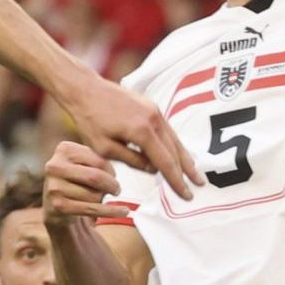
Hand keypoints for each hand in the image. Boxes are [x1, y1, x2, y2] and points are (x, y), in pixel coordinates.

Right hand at [43, 140, 120, 218]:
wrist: (55, 203)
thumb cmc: (75, 179)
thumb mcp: (83, 162)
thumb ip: (99, 159)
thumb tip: (123, 163)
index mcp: (64, 149)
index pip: (99, 160)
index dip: (111, 170)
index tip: (114, 176)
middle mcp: (55, 166)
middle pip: (95, 177)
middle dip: (112, 185)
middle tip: (116, 190)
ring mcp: (55, 186)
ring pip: (94, 195)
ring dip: (103, 199)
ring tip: (100, 198)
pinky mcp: (59, 205)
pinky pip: (91, 209)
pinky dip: (111, 212)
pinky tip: (123, 212)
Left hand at [59, 70, 199, 199]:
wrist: (85, 89)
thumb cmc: (90, 119)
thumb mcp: (104, 147)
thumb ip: (131, 160)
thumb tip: (152, 169)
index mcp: (142, 132)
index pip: (165, 162)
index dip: (176, 180)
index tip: (186, 194)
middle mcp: (153, 119)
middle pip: (174, 151)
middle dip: (186, 170)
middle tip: (198, 186)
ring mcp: (154, 110)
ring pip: (174, 139)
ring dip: (184, 157)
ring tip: (194, 172)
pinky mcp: (151, 106)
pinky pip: (167, 129)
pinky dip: (175, 143)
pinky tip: (178, 152)